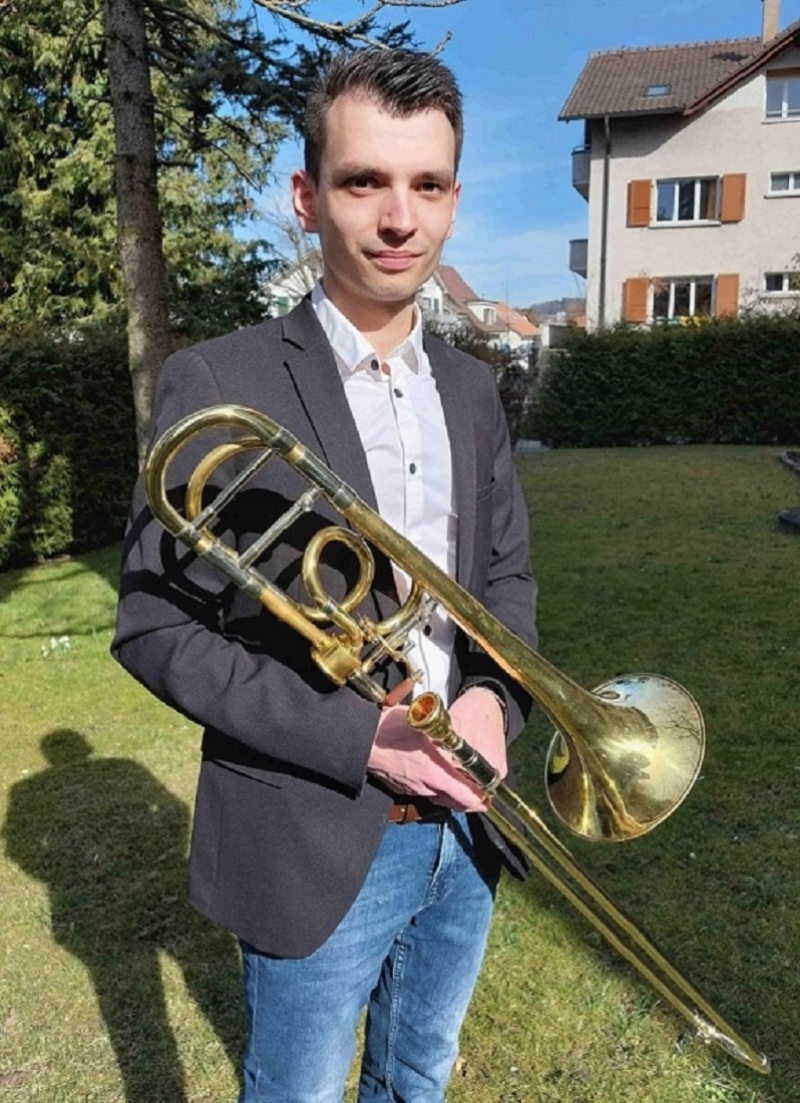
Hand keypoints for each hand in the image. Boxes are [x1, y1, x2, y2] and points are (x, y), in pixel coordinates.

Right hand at [367, 687, 506, 811]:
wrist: (359, 740)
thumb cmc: (389, 730)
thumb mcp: (423, 723)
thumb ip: (445, 730)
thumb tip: (462, 727)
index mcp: (437, 774)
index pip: (470, 798)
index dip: (484, 797)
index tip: (490, 790)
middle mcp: (427, 788)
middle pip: (457, 799)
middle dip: (468, 792)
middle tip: (476, 779)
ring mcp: (414, 790)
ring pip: (441, 794)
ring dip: (450, 786)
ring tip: (455, 769)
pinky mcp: (403, 788)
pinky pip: (425, 790)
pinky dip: (433, 783)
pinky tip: (431, 766)